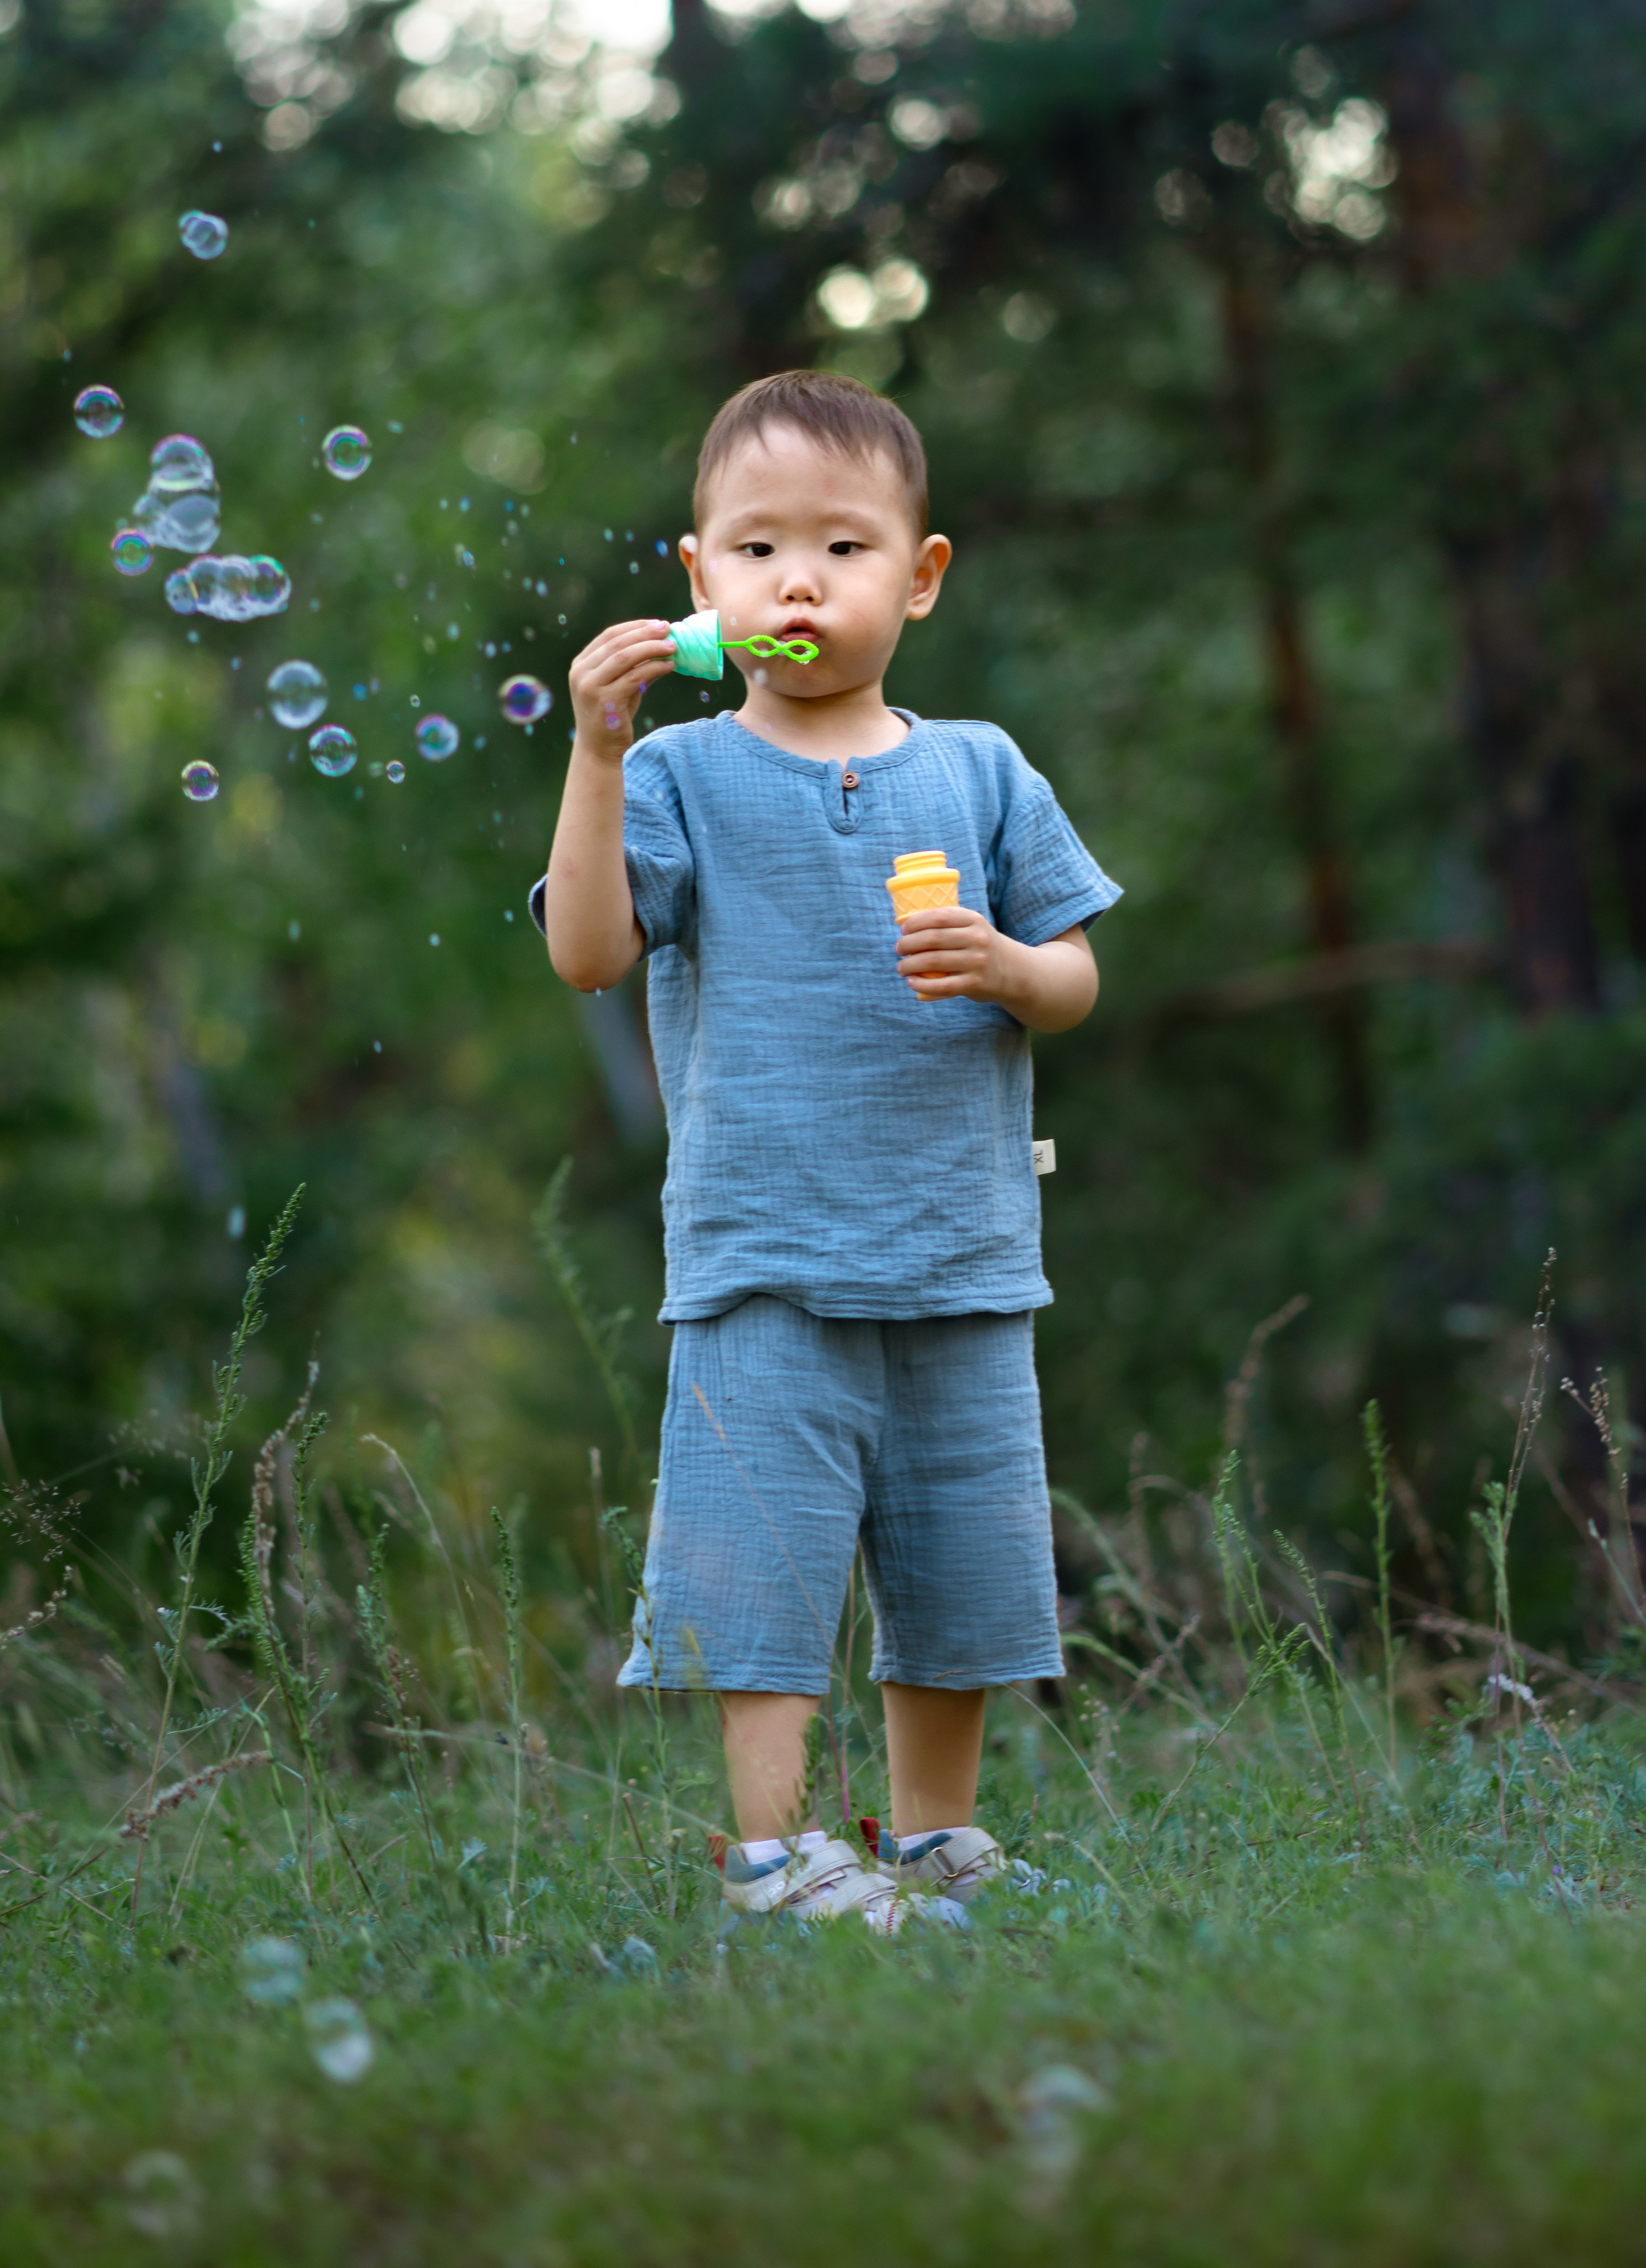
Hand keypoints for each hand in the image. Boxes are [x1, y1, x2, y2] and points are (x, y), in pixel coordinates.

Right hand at [568, 618, 676, 763]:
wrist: (599, 750)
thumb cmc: (612, 716)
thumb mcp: (623, 686)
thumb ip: (636, 667)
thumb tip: (664, 646)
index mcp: (582, 663)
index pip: (609, 635)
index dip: (635, 627)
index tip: (658, 624)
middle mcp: (581, 672)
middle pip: (617, 642)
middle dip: (645, 633)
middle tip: (668, 628)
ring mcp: (590, 686)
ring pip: (625, 657)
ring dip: (652, 648)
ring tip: (673, 646)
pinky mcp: (604, 701)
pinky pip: (634, 677)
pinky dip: (654, 668)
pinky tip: (669, 666)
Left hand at [894, 905, 1011, 1002]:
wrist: (1014, 971)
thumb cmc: (982, 947)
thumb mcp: (973, 928)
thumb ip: (948, 925)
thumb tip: (907, 926)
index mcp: (974, 920)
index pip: (938, 917)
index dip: (915, 923)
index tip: (903, 929)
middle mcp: (977, 939)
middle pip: (932, 939)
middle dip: (908, 944)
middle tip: (899, 949)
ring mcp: (977, 962)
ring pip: (933, 961)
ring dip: (910, 965)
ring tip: (901, 968)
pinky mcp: (975, 984)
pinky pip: (942, 986)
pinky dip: (922, 985)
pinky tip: (912, 983)